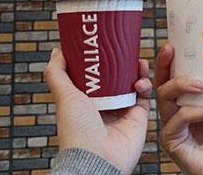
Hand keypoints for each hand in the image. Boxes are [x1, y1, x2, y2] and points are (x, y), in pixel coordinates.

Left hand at [45, 48, 151, 174]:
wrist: (98, 158)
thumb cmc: (77, 131)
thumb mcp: (64, 96)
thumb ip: (58, 74)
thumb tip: (56, 52)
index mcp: (85, 101)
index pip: (95, 75)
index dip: (101, 60)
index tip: (106, 44)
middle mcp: (104, 106)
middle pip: (116, 77)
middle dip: (122, 62)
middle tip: (125, 47)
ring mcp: (122, 111)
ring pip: (133, 84)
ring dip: (136, 70)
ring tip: (137, 60)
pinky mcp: (138, 118)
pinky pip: (145, 96)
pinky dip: (145, 84)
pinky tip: (140, 78)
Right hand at [155, 44, 202, 174]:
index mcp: (187, 104)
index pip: (171, 78)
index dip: (168, 61)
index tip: (173, 44)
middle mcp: (176, 114)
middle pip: (160, 84)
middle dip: (164, 65)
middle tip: (173, 51)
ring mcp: (172, 127)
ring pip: (165, 97)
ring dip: (185, 86)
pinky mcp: (171, 141)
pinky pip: (180, 117)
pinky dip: (202, 112)